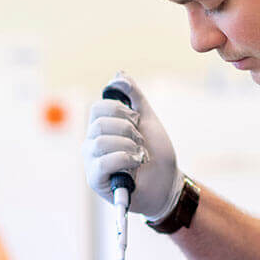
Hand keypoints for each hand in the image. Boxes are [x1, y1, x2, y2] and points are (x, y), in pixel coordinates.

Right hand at [82, 74, 181, 219]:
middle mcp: (92, 143)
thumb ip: (134, 97)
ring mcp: (92, 162)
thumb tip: (119, 75)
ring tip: (139, 155)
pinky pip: (103, 162)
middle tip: (140, 141)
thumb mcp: (148, 120)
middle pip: (98, 123)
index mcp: (101, 128)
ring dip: (128, 146)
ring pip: (100, 142)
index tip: (137, 121)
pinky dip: (124, 159)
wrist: (167, 184)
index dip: (120, 110)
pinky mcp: (95, 180)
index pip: (98, 108)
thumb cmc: (155, 154)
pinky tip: (135, 163)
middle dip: (127, 129)